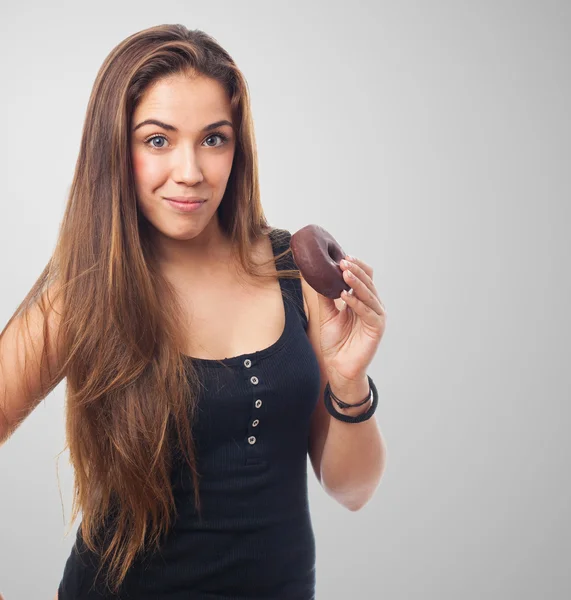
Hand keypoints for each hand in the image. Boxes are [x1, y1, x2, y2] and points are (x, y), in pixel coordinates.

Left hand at [316, 255, 386, 387]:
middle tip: (342, 261)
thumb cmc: (335, 342)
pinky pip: (368, 311)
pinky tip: (345, 295)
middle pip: (367, 282)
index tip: (342, 257)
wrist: (338, 367)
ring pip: (369, 294)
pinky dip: (357, 302)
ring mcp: (376, 316)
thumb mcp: (327, 314)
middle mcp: (372, 306)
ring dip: (356, 282)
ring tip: (344, 273)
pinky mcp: (377, 328)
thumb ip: (325, 296)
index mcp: (362, 301)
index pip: (363, 278)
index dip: (355, 266)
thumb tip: (315, 275)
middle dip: (355, 270)